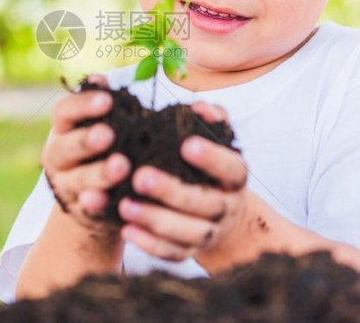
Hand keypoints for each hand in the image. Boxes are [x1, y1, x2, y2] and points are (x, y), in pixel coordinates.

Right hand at [41, 74, 130, 230]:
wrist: (97, 194)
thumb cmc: (104, 146)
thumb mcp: (103, 123)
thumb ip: (102, 103)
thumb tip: (99, 77)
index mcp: (64, 129)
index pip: (64, 112)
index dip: (83, 105)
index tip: (107, 100)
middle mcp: (58, 156)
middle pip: (65, 148)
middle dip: (86, 141)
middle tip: (108, 135)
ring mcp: (66, 186)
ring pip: (77, 180)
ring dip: (98, 174)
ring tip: (122, 166)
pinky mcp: (81, 211)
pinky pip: (88, 209)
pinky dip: (97, 205)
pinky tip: (109, 200)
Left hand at [117, 100, 249, 262]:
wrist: (221, 217)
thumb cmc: (209, 169)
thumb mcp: (216, 142)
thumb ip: (211, 121)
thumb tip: (199, 106)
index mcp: (234, 177)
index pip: (230, 168)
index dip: (211, 158)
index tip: (186, 145)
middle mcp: (227, 207)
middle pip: (205, 203)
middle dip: (172, 191)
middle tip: (139, 176)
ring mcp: (211, 232)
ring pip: (188, 232)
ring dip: (155, 220)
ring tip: (124, 205)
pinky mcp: (191, 252)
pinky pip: (173, 253)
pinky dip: (150, 244)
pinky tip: (126, 230)